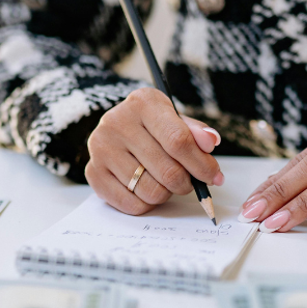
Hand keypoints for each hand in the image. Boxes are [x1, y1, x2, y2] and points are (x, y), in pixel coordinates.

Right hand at [84, 88, 224, 214]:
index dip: (201, 164)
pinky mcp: (93, 172)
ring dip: (166, 194)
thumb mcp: (175, 120)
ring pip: (150, 191)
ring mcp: (101, 148)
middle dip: (186, 183)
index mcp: (143, 103)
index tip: (214, 177)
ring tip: (164, 183)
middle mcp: (116, 122)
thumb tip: (210, 142)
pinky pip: (131, 203)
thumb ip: (195, 132)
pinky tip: (146, 190)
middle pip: (167, 170)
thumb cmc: (152, 127)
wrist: (116, 130)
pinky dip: (146, 204)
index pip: (178, 140)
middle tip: (187, 182)